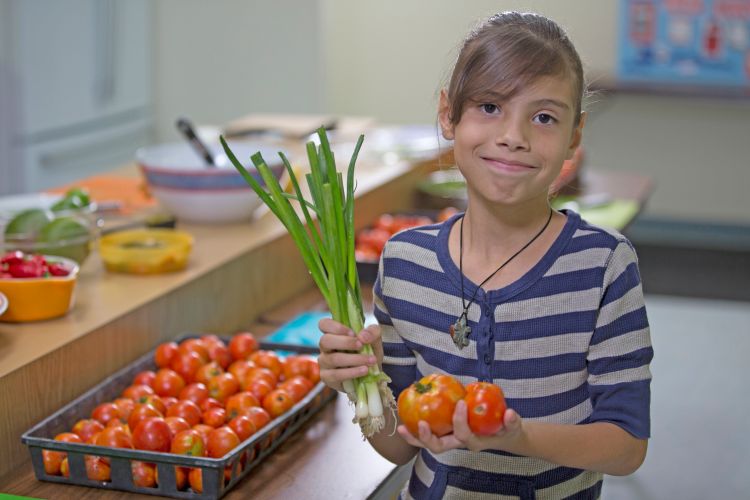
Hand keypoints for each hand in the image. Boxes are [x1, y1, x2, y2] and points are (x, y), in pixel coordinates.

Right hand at [317, 318, 380, 392]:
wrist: (371, 374)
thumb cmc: (368, 352)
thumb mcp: (374, 339)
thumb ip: (372, 332)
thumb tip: (362, 336)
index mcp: (334, 333)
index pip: (324, 324)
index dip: (336, 327)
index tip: (352, 333)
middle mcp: (326, 347)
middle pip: (325, 341)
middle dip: (345, 342)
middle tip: (361, 345)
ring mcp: (324, 362)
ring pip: (333, 359)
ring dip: (354, 359)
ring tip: (370, 360)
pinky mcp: (327, 378)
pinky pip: (336, 375)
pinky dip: (352, 372)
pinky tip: (364, 370)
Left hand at [396, 400, 523, 453]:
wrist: (503, 434)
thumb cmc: (506, 428)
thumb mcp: (513, 425)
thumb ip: (512, 421)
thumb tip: (511, 414)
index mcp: (475, 442)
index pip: (464, 434)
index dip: (460, 421)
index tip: (461, 403)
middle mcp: (460, 443)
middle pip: (440, 447)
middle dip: (428, 438)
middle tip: (419, 424)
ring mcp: (451, 439)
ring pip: (430, 443)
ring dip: (414, 437)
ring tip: (401, 428)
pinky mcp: (446, 433)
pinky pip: (429, 434)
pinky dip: (416, 430)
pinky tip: (405, 419)